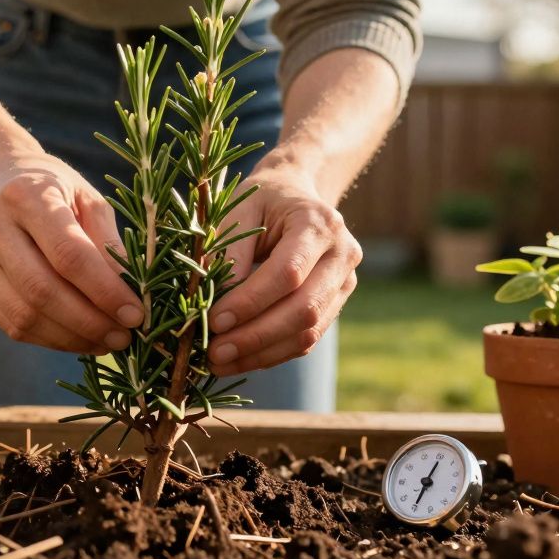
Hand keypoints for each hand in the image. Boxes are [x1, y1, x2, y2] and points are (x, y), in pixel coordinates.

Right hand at [0, 152, 144, 354]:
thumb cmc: (56, 190)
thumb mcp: (89, 199)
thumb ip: (108, 242)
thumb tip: (130, 293)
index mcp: (27, 194)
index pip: (68, 254)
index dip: (104, 291)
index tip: (135, 314)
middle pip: (42, 290)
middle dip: (89, 322)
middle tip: (124, 338)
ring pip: (24, 315)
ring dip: (71, 337)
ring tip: (106, 342)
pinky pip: (13, 324)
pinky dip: (51, 339)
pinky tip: (79, 338)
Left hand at [205, 162, 361, 374]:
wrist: (295, 194)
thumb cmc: (261, 201)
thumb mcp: (239, 211)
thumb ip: (229, 253)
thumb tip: (215, 306)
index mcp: (319, 223)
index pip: (288, 273)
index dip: (251, 301)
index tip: (214, 320)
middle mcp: (342, 255)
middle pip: (304, 309)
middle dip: (255, 336)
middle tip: (213, 353)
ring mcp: (344, 283)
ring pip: (307, 332)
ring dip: (260, 353)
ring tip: (218, 363)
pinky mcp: (335, 305)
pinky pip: (305, 339)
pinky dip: (270, 354)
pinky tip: (238, 359)